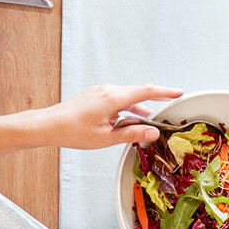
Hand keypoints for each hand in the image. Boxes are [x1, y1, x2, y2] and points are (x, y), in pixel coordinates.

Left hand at [41, 84, 183, 149]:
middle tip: (167, 111)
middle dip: (154, 102)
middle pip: (138, 93)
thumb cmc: (74, 131)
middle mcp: (108, 90)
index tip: (178, 93)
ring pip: (128, 99)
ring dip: (139, 109)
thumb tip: (152, 132)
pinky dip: (127, 110)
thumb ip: (132, 133)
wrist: (49, 125)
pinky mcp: (96, 97)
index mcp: (114, 98)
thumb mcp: (107, 137)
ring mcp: (101, 92)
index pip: (146, 91)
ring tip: (147, 123)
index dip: (165, 92)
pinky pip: (118, 101)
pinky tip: (128, 121)